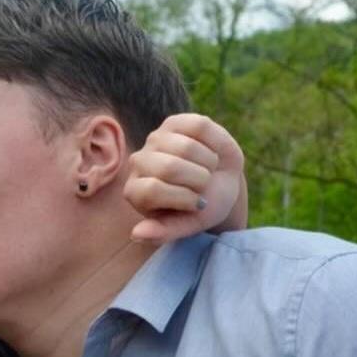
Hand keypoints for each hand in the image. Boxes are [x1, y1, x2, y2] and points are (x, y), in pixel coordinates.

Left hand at [125, 113, 246, 244]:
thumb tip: (136, 235)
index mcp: (135, 192)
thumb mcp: (188, 225)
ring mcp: (155, 139)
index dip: (184, 198)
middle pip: (169, 167)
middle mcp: (138, 163)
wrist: (221, 183)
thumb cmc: (202, 207)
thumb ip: (163, 232)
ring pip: (186, 146)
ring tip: (207, 170)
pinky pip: (200, 127)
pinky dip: (214, 143)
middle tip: (204, 186)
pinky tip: (210, 152)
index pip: (153, 190)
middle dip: (198, 180)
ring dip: (208, 163)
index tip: (197, 204)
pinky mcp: (175, 122)